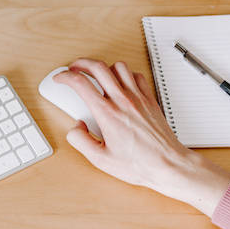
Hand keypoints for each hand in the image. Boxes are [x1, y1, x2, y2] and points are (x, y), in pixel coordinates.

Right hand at [55, 58, 229, 216]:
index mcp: (107, 114)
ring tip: (96, 75)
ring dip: (104, 67)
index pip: (80, 83)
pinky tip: (121, 83)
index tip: (60, 78)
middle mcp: (122, 101)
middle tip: (74, 69)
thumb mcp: (100, 160)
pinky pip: (136, 76)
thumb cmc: (140, 164)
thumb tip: (75, 127)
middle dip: (81, 63)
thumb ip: (80, 141)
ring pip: (118, 67)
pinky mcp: (150, 100)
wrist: (169, 165)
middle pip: (98, 67)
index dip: (65, 77)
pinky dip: (125, 74)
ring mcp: (138, 98)